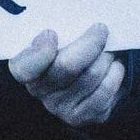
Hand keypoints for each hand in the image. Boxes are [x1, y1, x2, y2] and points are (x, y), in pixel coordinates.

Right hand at [9, 23, 124, 129]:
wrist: (87, 73)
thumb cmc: (70, 46)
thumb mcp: (59, 35)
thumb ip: (60, 29)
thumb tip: (69, 22)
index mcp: (24, 68)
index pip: (24, 67)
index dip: (39, 52)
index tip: (52, 34)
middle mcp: (39, 91)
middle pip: (66, 67)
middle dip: (89, 44)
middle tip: (101, 29)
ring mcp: (60, 107)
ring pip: (91, 76)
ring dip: (105, 58)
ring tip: (109, 49)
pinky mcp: (83, 116)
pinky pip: (105, 92)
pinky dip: (115, 74)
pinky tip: (114, 67)